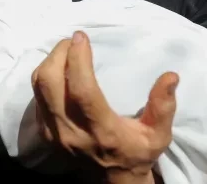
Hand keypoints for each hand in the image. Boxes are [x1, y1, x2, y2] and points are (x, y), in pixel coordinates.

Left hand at [32, 31, 177, 183]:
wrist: (112, 181)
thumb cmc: (136, 152)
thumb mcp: (158, 135)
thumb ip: (163, 107)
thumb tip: (171, 76)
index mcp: (102, 131)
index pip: (82, 90)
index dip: (78, 60)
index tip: (81, 37)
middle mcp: (72, 132)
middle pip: (50, 84)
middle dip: (58, 54)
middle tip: (72, 41)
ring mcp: (54, 133)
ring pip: (39, 87)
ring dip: (49, 62)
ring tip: (65, 50)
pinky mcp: (44, 132)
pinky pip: (36, 97)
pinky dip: (44, 78)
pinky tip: (59, 70)